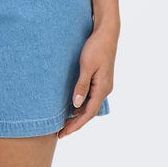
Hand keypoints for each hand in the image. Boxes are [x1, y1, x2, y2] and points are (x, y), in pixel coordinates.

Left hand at [57, 24, 117, 138]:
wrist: (107, 33)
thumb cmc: (96, 47)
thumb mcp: (87, 65)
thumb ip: (82, 85)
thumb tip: (76, 105)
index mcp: (102, 88)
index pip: (88, 113)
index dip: (76, 125)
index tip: (64, 133)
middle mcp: (104, 89)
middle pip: (89, 112)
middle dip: (75, 123)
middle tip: (61, 132)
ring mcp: (103, 84)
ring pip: (90, 105)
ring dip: (78, 115)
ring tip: (64, 123)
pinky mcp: (100, 79)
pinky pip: (90, 97)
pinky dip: (81, 105)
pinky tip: (73, 106)